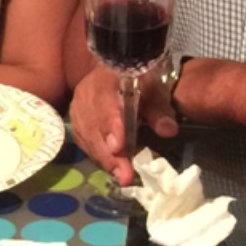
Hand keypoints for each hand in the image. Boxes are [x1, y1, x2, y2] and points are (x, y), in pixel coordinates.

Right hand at [69, 62, 177, 185]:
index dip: (112, 126)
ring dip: (104, 159)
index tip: (119, 148)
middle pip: (94, 128)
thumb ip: (159, 110)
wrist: (116, 70)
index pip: (105, 104)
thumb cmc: (137, 80)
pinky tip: (112, 167)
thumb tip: (169, 130)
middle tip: (124, 176)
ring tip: (122, 175)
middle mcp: (86, 95)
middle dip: (109, 155)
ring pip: (87, 138)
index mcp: (105, 81)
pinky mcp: (76, 122)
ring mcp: (78, 109)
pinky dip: (98, 156)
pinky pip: (84, 142)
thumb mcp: (154, 90)